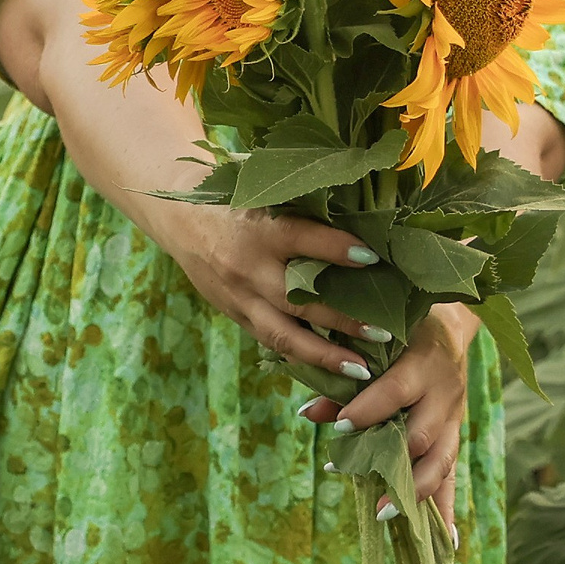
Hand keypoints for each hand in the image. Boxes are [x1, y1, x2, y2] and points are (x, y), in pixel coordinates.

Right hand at [143, 202, 390, 380]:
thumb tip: (360, 224)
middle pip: (298, 300)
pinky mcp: (235, 314)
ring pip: (283, 335)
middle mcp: (248, 267)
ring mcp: (239, 297)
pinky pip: (270, 342)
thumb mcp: (266, 194)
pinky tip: (330, 368)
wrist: (181, 217)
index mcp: (260, 228)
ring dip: (324, 355)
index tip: (373, 258)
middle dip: (343, 319)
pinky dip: (301, 357)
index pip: (304, 239)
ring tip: (361, 369)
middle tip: (383, 332)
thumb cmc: (237, 199)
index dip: (338, 249)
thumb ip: (304, 210)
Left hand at [300, 302, 477, 524]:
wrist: (450, 323)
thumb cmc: (400, 330)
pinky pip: (453, 476)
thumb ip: (344, 377)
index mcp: (422, 363)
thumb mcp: (374, 344)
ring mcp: (454, 418)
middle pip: (424, 435)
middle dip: (392, 462)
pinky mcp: (455, 435)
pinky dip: (448, 509)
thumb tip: (309, 413)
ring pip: (442, 460)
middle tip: (358, 477)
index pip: (396, 391)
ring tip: (385, 513)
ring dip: (415, 491)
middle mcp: (444, 393)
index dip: (369, 410)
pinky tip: (446, 542)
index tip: (341, 425)